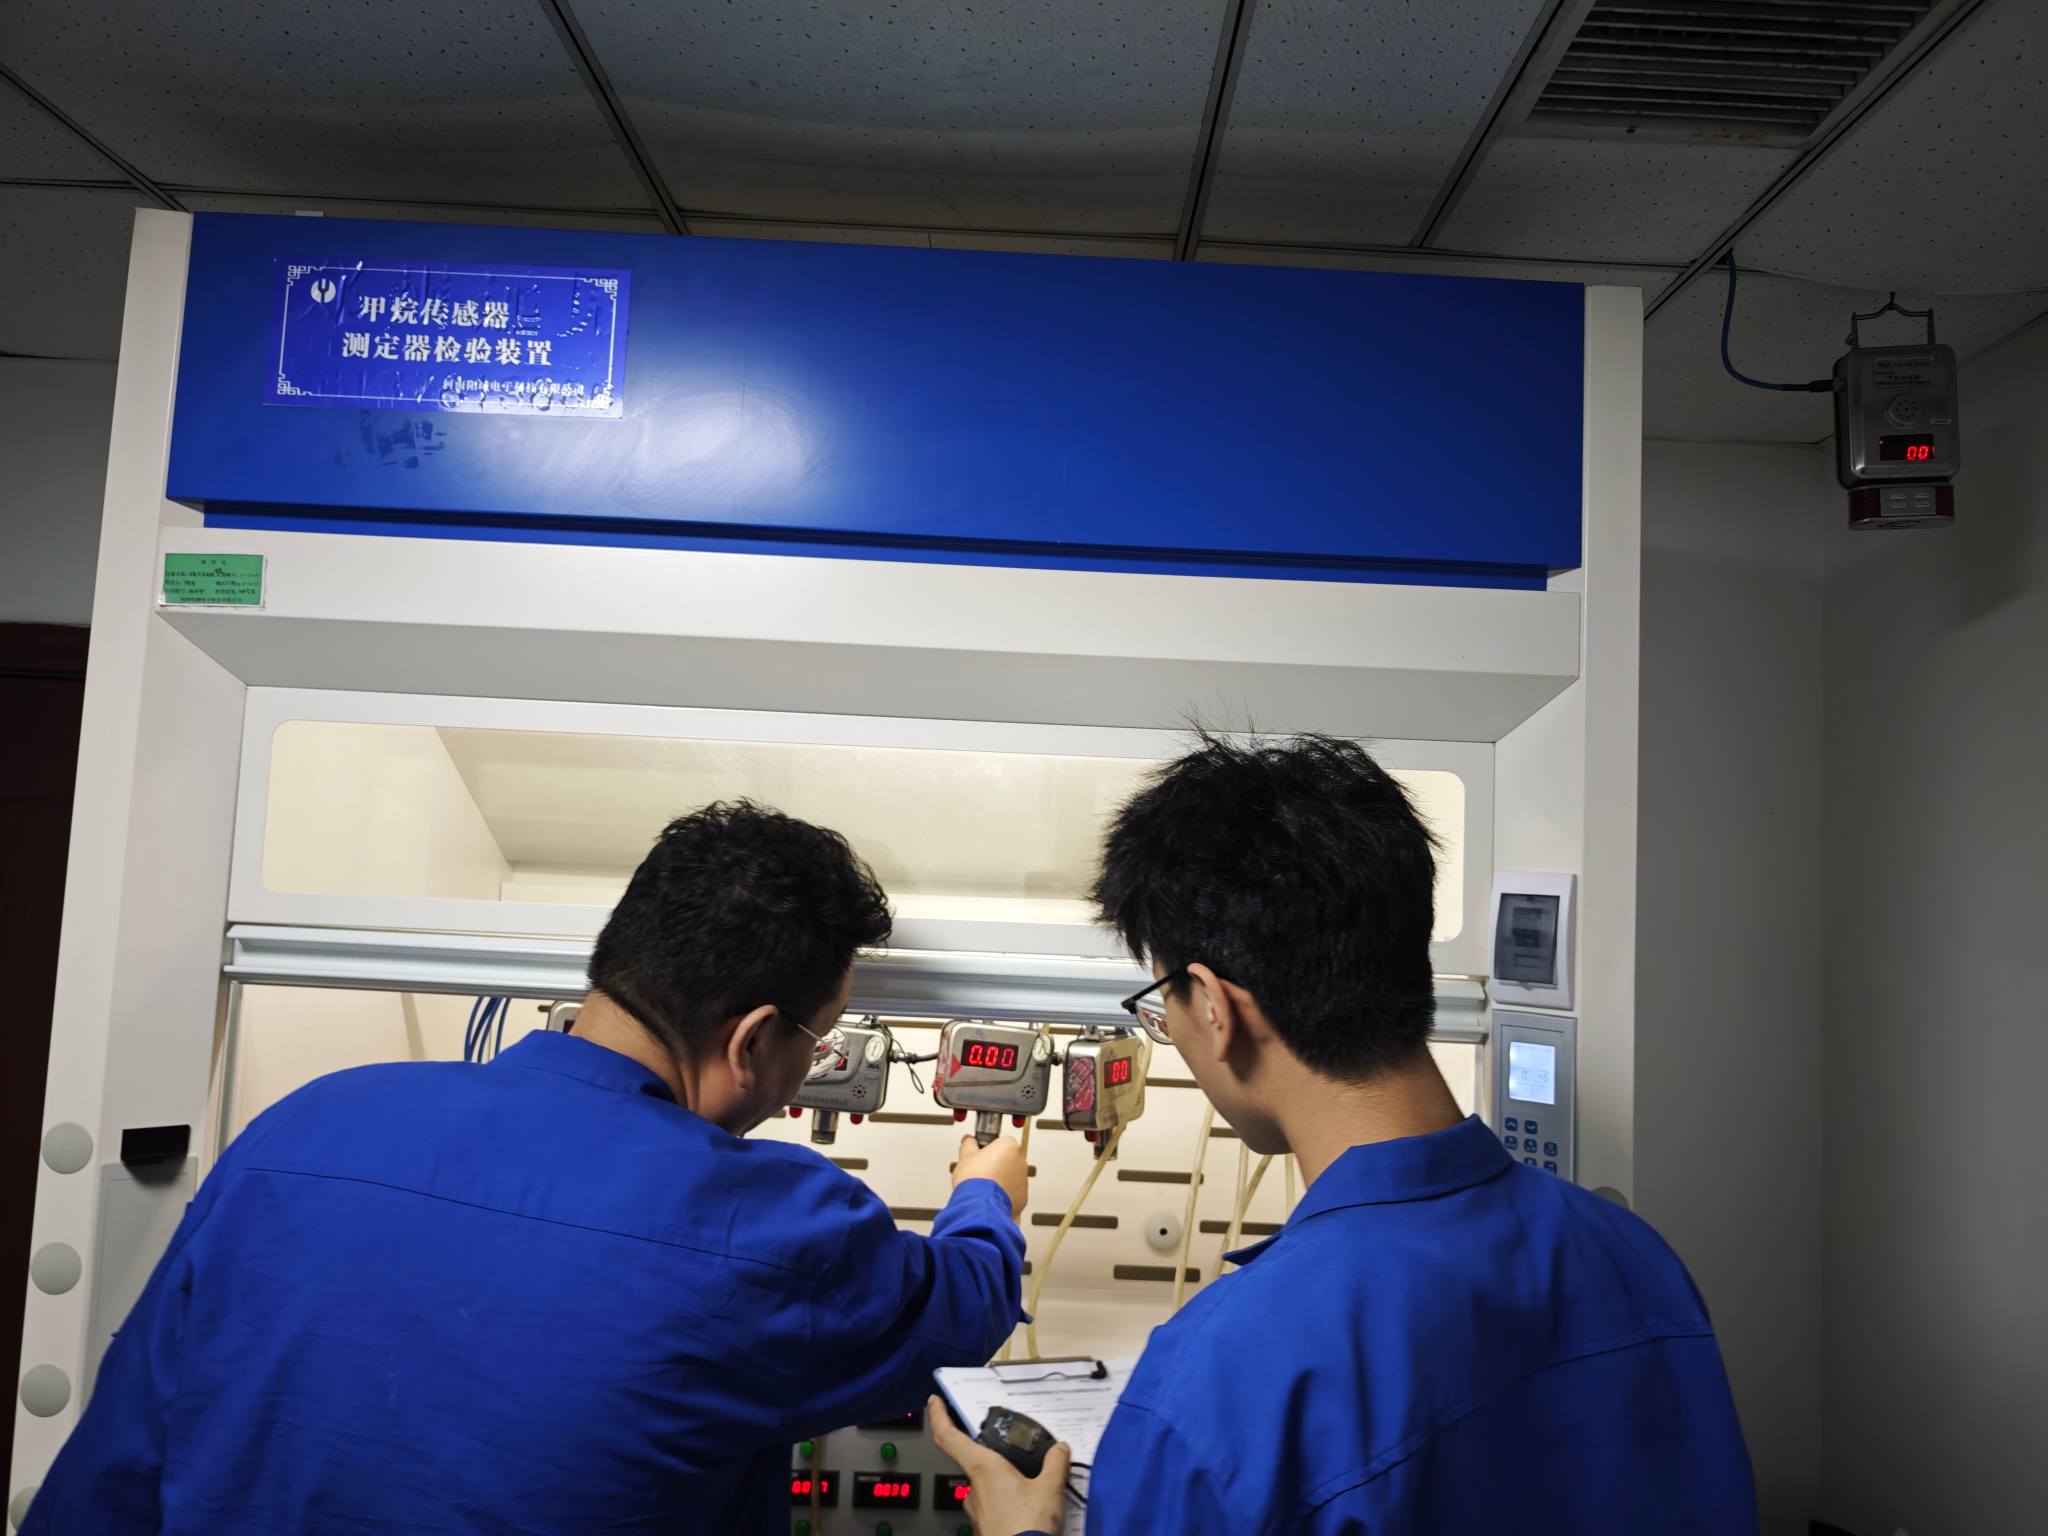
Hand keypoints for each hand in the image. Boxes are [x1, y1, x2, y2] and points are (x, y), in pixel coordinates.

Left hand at [928, 1395, 1071, 1535]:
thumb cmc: (1028, 1527)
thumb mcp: (1050, 1489)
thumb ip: (1055, 1464)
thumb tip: (1060, 1449)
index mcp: (983, 1468)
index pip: (949, 1437)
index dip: (939, 1416)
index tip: (935, 1402)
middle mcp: (974, 1488)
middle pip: (975, 1462)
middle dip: (994, 1458)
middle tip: (1015, 1456)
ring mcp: (977, 1511)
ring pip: (985, 1487)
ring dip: (1001, 1483)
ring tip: (1029, 1485)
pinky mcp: (984, 1528)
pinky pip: (993, 1507)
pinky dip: (1006, 1502)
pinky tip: (1026, 1508)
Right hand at [953, 1134, 1028, 1217]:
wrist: (979, 1204)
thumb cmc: (975, 1179)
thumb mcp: (966, 1156)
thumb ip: (969, 1144)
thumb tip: (969, 1141)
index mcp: (1009, 1146)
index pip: (1001, 1142)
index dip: (989, 1149)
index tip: (980, 1156)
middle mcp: (1020, 1161)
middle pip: (1008, 1159)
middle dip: (997, 1165)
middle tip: (981, 1172)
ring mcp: (1023, 1180)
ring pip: (1012, 1177)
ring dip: (1001, 1180)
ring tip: (984, 1187)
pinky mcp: (1022, 1197)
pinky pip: (1013, 1193)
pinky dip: (1004, 1194)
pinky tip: (990, 1196)